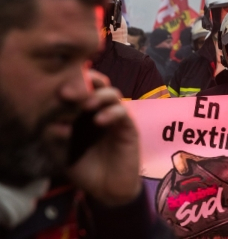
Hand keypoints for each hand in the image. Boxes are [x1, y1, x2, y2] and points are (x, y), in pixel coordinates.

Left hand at [68, 70, 141, 206]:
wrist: (107, 190)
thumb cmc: (86, 169)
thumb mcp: (64, 155)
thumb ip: (55, 140)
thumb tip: (52, 125)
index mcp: (82, 114)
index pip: (78, 91)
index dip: (70, 85)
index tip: (55, 92)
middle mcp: (100, 111)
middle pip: (97, 85)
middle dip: (84, 83)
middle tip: (66, 92)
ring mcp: (116, 118)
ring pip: (112, 94)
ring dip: (98, 95)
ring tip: (85, 105)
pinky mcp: (129, 127)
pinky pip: (122, 113)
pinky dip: (111, 113)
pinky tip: (99, 121)